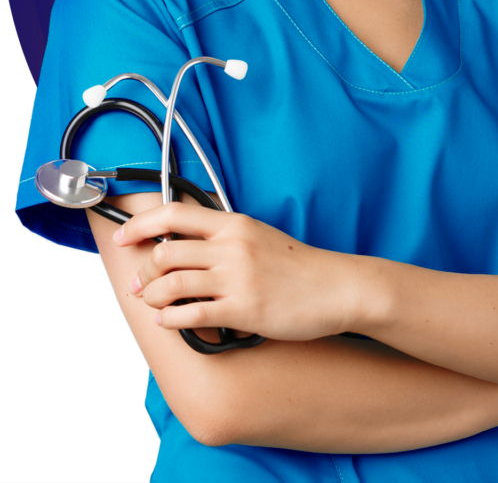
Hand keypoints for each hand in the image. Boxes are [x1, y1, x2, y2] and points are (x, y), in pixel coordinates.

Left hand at [112, 203, 363, 340]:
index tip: (123, 238)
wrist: (336, 287)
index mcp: (234, 224)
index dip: (140, 225)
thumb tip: (185, 245)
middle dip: (145, 272)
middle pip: (165, 252)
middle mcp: (231, 246)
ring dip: (153, 298)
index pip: (174, 214)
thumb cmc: (299, 266)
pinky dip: (171, 321)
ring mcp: (236, 278)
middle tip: (142, 284)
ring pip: (171, 284)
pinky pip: (191, 315)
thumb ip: (225, 237)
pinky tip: (170, 322)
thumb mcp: (260, 236)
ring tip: (154, 305)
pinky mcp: (243, 309)